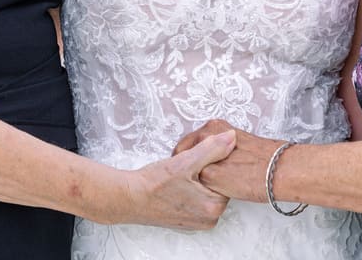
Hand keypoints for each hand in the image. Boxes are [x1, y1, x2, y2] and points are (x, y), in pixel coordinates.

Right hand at [121, 129, 235, 229]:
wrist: (129, 198)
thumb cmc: (153, 183)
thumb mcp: (185, 161)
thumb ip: (212, 148)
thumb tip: (231, 137)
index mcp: (213, 207)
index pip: (226, 178)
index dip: (213, 163)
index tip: (197, 159)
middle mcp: (209, 220)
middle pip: (217, 186)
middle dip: (205, 173)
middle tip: (186, 167)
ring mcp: (198, 223)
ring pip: (207, 193)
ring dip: (198, 181)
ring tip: (180, 176)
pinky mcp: (187, 222)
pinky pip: (197, 201)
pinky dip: (191, 191)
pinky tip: (178, 185)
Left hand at [176, 119, 281, 202]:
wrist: (278, 168)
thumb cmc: (266, 158)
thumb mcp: (236, 141)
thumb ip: (219, 146)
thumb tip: (211, 157)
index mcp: (215, 126)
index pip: (189, 142)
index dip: (189, 156)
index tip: (191, 166)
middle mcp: (208, 135)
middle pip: (184, 154)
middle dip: (187, 167)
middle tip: (191, 179)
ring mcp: (206, 154)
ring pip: (189, 170)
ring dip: (191, 179)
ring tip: (200, 188)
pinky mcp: (209, 175)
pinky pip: (198, 184)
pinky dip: (201, 190)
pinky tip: (211, 192)